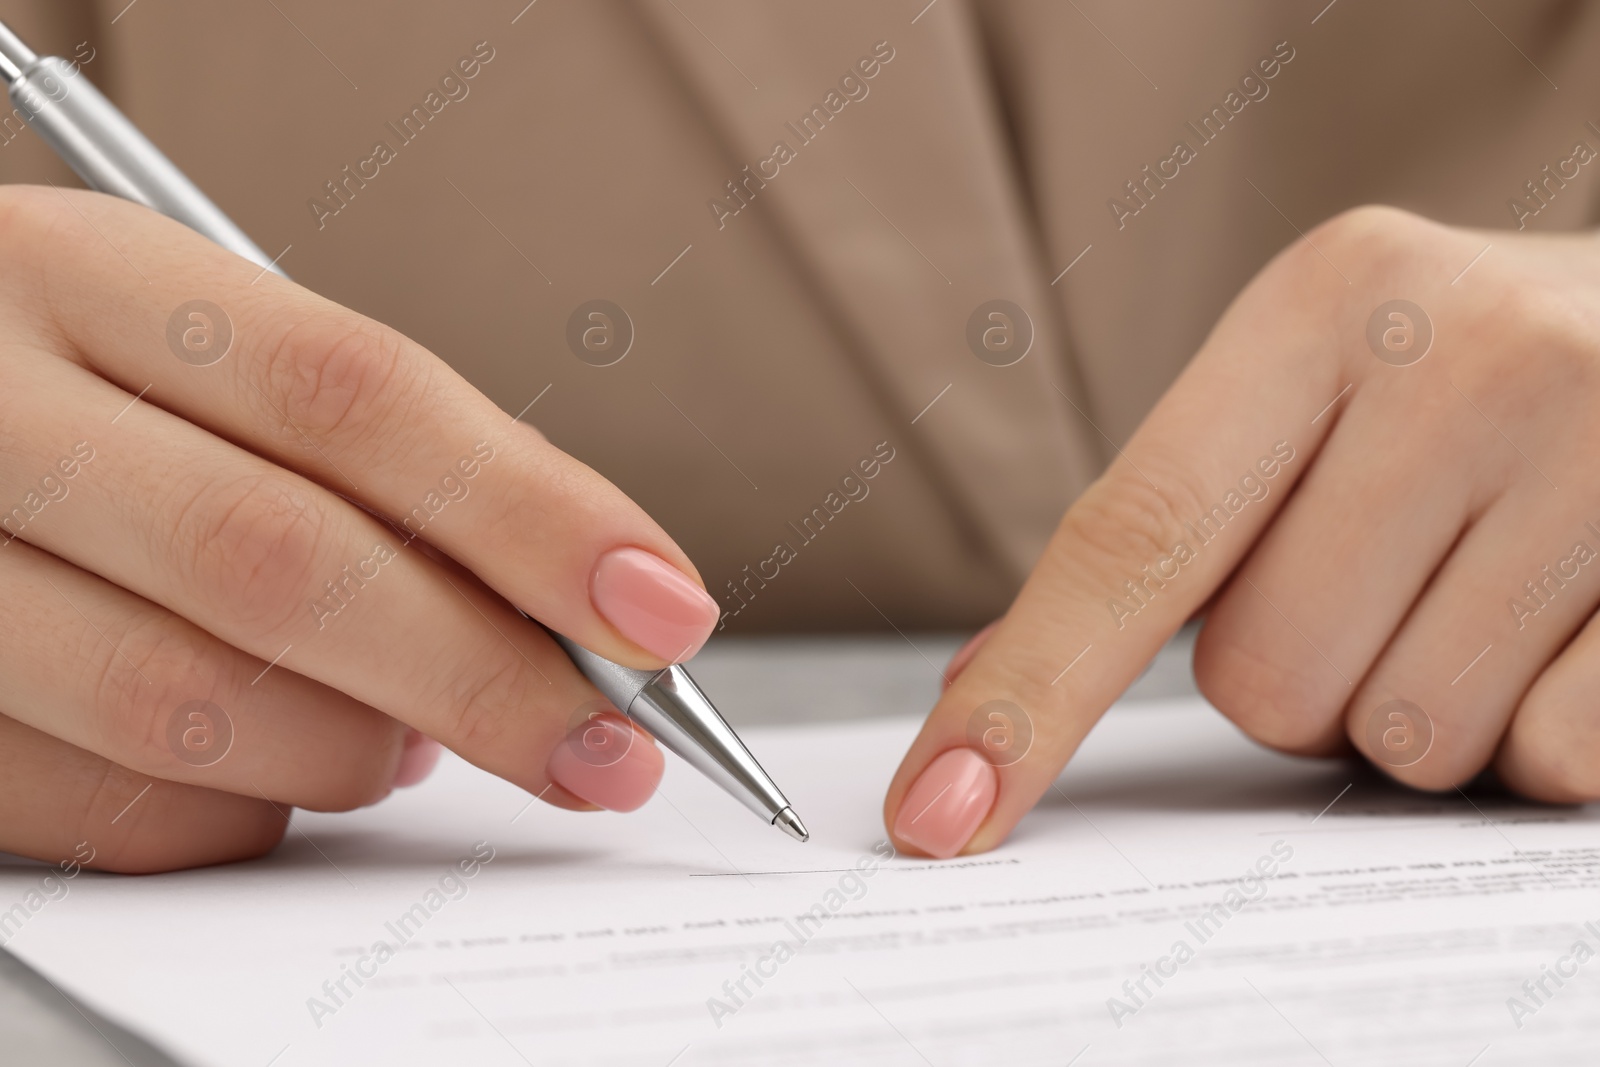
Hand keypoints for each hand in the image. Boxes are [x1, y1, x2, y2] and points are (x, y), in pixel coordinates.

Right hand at [0, 187, 719, 871]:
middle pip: (279, 561)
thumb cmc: (86, 389)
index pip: (355, 395)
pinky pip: (107, 810)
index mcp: (86, 276)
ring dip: (355, 752)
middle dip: (481, 677)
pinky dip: (241, 813)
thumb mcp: (205, 352)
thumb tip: (571, 612)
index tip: (659, 612)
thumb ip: (372, 462)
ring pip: (186, 705)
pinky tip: (275, 771)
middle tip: (604, 749)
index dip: (531, 515)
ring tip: (411, 740)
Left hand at [885, 205, 1599, 856]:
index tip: (939, 811)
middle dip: (1305, 678)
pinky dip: (1541, 736)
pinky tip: (1576, 626)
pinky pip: (1550, 759)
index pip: (1132, 539)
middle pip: (1263, 679)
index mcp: (1327, 301)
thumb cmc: (1474, 382)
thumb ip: (1163, 530)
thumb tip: (980, 689)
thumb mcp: (1321, 388)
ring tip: (1488, 596)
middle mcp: (1468, 354)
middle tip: (1389, 584)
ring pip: (1402, 738)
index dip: (1028, 697)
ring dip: (1419, 711)